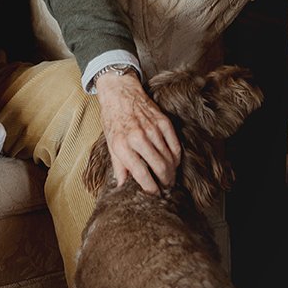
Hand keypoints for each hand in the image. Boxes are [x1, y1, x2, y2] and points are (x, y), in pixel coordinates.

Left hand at [95, 71, 180, 193]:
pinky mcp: (163, 121)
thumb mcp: (110, 144)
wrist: (120, 93)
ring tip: (170, 177)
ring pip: (169, 157)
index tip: (154, 194)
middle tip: (166, 187)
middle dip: (165, 181)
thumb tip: (123, 186)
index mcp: (122, 145)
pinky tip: (174, 162)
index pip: (141, 174)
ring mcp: (152, 129)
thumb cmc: (113, 120)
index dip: (150, 188)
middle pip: (160, 167)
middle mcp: (138, 137)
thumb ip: (119, 166)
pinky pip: (175, 145)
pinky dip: (176, 156)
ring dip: (172, 171)